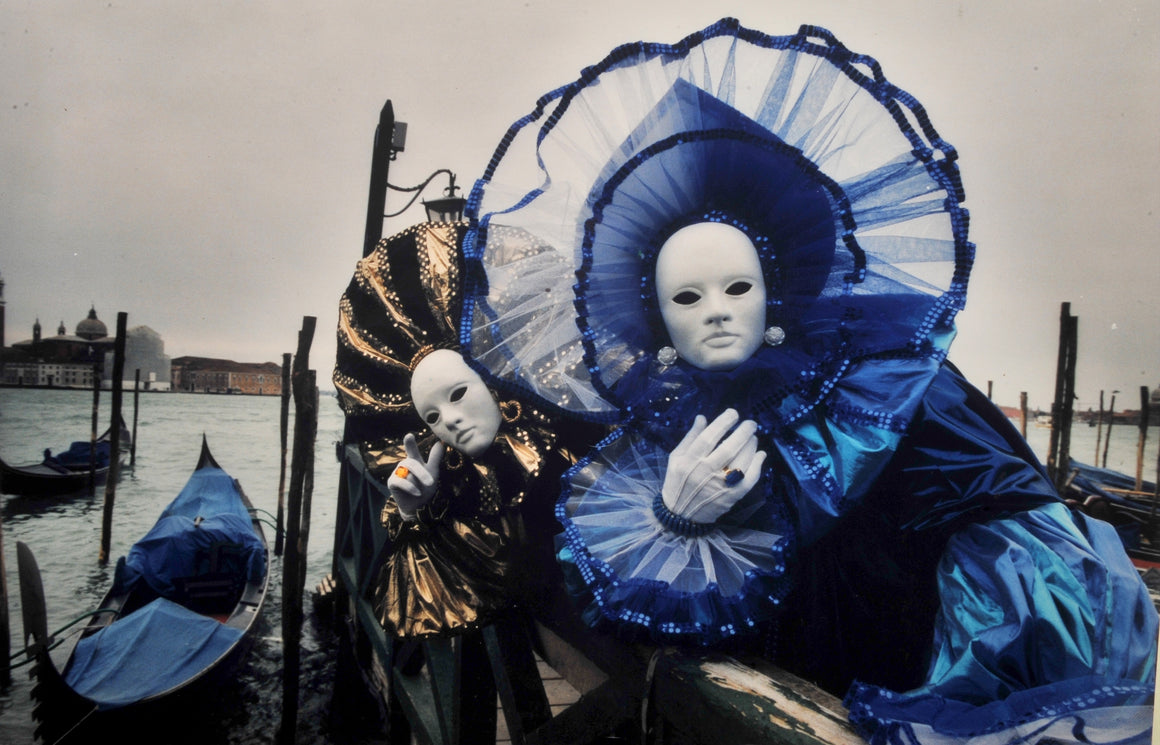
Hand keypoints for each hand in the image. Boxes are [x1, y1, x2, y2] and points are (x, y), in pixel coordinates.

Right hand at [387, 433, 443, 519]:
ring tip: (422, 490)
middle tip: (431, 483)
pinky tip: (417, 493)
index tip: (409, 435)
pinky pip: (401, 482)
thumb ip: (434, 458)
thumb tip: (440, 443)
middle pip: (412, 463)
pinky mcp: (392, 482)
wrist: (418, 506)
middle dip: (422, 473)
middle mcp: (404, 464)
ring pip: (407, 473)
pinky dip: (411, 488)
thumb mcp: (433, 473)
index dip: (410, 443)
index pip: (411, 449)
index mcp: (414, 461)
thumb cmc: (425, 488)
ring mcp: (397, 473)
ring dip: (417, 482)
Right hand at [661, 409, 765, 523]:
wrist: (681, 515)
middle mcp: (705, 472)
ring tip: (753, 438)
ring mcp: (720, 485)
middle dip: (743, 432)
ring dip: (751, 447)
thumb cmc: (677, 482)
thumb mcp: (676, 457)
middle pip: (729, 448)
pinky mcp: (731, 496)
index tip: (733, 414)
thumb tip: (702, 417)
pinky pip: (749, 479)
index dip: (723, 423)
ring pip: (741, 462)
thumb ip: (690, 437)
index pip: (708, 437)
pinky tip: (760, 454)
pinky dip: (757, 465)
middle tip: (751, 424)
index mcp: (689, 461)